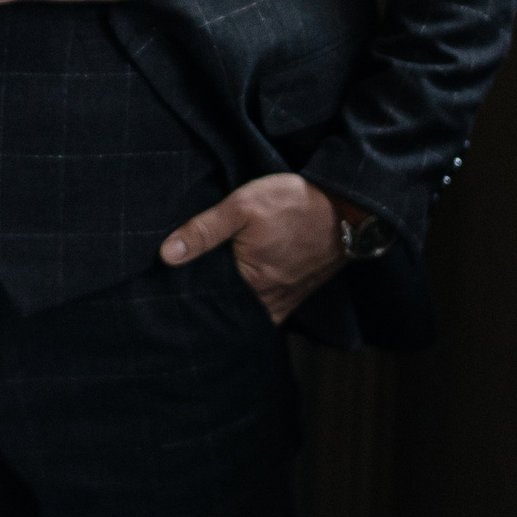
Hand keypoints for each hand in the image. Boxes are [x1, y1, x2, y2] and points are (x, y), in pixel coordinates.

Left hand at [160, 173, 346, 323]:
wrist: (350, 208)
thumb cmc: (295, 204)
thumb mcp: (243, 205)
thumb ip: (204, 230)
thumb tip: (166, 255)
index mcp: (249, 284)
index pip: (206, 300)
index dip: (186, 294)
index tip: (168, 289)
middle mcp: (267, 302)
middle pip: (226, 311)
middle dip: (206, 304)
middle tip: (181, 293)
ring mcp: (284, 301)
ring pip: (246, 312)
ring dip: (229, 305)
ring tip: (207, 292)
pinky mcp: (297, 295)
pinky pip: (267, 309)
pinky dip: (251, 304)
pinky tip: (240, 292)